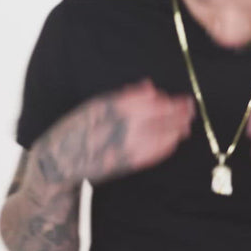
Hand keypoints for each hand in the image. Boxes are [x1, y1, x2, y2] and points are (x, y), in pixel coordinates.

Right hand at [42, 77, 195, 185]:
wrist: (60, 163)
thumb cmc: (77, 131)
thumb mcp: (94, 106)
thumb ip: (123, 97)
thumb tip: (149, 87)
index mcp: (107, 109)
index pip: (144, 101)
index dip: (162, 100)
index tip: (173, 97)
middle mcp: (116, 126)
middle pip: (155, 116)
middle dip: (176, 111)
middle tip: (190, 106)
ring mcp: (122, 146)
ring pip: (158, 135)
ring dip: (175, 127)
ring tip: (187, 122)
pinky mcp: (126, 163)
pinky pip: (152, 154)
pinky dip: (166, 146)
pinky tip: (175, 141)